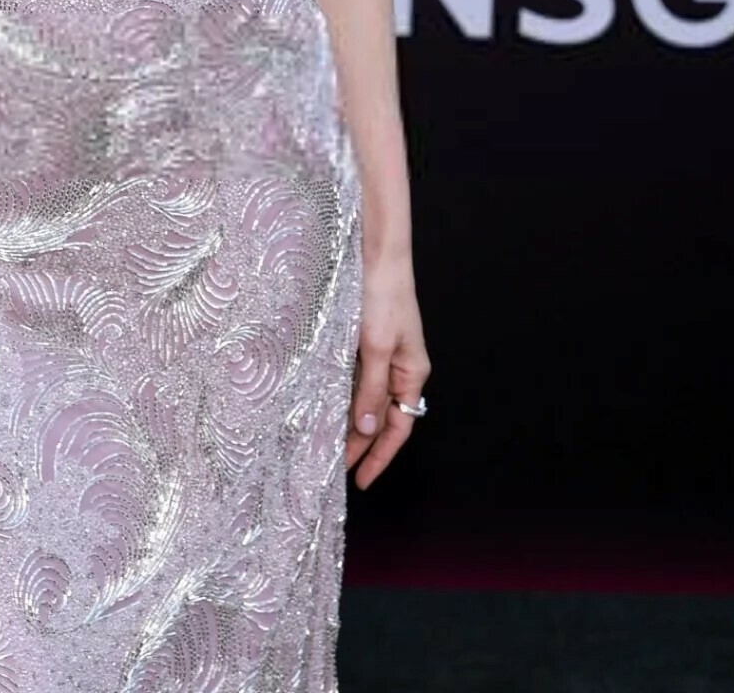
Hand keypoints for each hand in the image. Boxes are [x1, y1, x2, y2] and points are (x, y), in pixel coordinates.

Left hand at [345, 250, 430, 488]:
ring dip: (348, 419)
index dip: (379, 456)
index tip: (360, 481)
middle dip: (360, 443)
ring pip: (365, 398)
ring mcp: (381, 353)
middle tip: (333, 467)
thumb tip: (365, 428)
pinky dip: (341, 394)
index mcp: (410, 372)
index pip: (398, 428)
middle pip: (381, 417)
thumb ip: (370, 389)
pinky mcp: (364, 339)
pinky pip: (354, 377)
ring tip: (324, 442)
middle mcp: (398, 367)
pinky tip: (323, 403)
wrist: (376, 252)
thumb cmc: (384, 295)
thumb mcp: (376, 347)